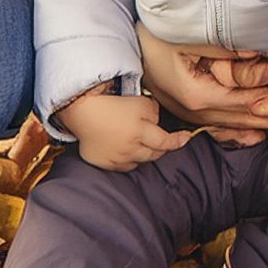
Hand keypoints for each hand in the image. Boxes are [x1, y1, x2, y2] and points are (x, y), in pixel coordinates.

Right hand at [56, 91, 191, 171]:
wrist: (80, 111)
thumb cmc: (110, 103)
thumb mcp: (138, 101)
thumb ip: (153, 112)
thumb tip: (157, 121)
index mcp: (139, 131)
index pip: (165, 141)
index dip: (177, 141)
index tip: (186, 139)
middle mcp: (130, 148)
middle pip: (154, 153)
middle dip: (161, 146)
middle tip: (161, 138)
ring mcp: (116, 158)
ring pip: (139, 161)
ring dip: (144, 153)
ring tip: (140, 141)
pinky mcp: (103, 163)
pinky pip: (123, 166)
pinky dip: (128, 159)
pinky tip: (125, 149)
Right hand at [137, 23, 267, 143]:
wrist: (127, 46)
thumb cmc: (154, 37)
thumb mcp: (187, 38)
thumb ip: (221, 48)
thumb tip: (255, 54)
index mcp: (197, 94)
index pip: (243, 102)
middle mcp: (194, 110)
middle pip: (242, 117)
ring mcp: (190, 113)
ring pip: (233, 123)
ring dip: (263, 126)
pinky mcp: (188, 109)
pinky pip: (218, 125)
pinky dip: (240, 131)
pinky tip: (257, 136)